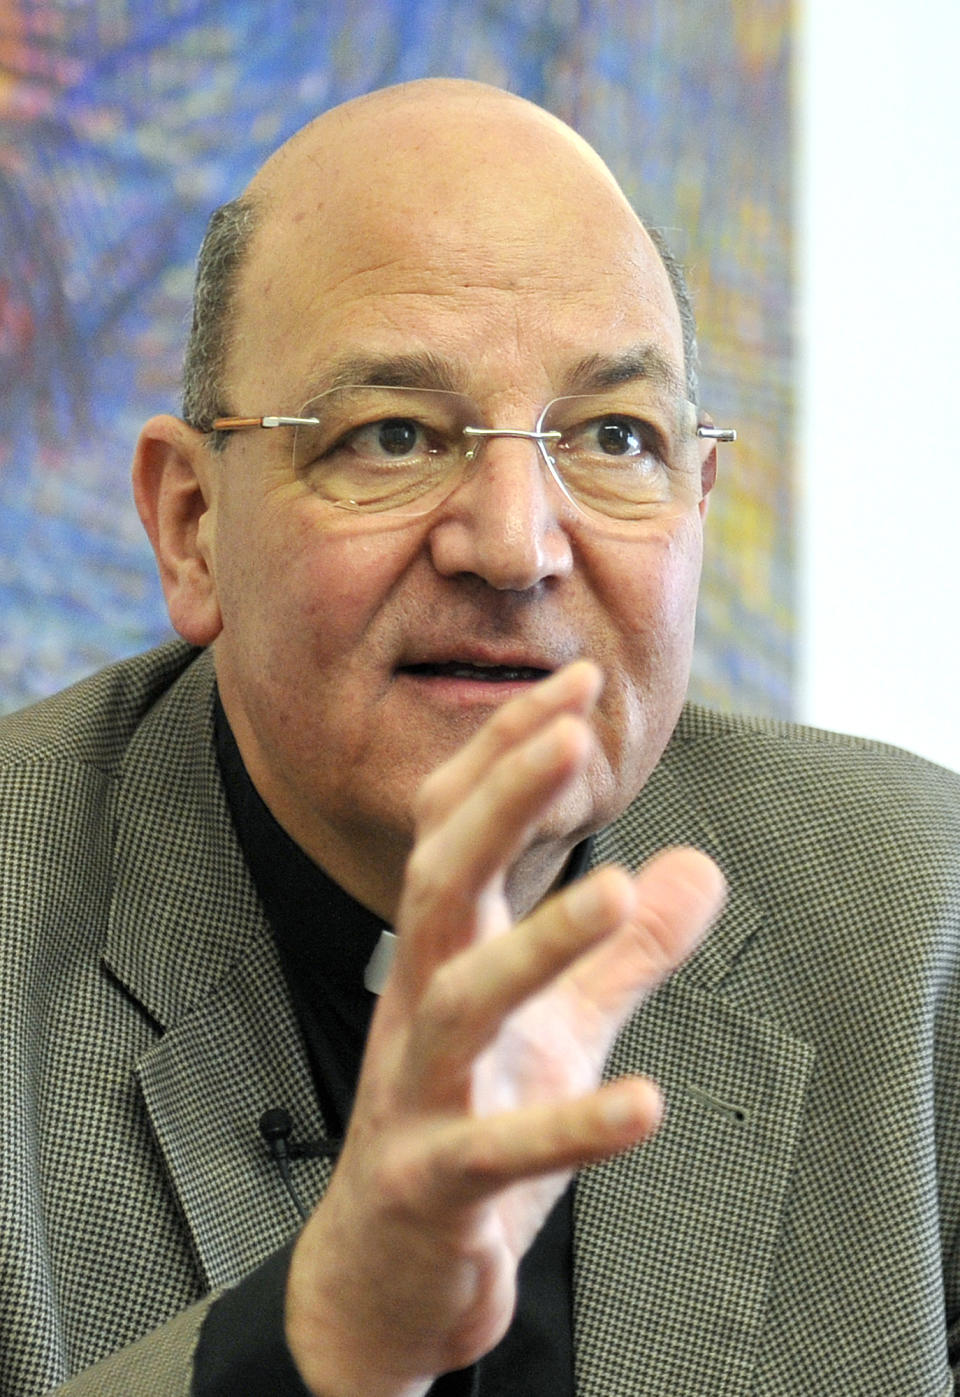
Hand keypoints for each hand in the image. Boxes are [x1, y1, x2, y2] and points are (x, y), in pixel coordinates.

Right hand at [285, 662, 725, 1395]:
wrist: (386, 1268)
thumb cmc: (470, 1121)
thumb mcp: (560, 1026)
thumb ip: (623, 954)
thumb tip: (697, 868)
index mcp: (446, 954)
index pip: (459, 829)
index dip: (509, 755)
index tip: (575, 683)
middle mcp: (420, 1003)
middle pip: (443, 881)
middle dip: (503, 802)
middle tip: (569, 732)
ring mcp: (419, 1090)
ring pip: (461, 1000)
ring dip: (534, 944)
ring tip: (613, 892)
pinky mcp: (433, 1181)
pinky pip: (495, 1151)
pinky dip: (565, 1126)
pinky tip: (641, 1105)